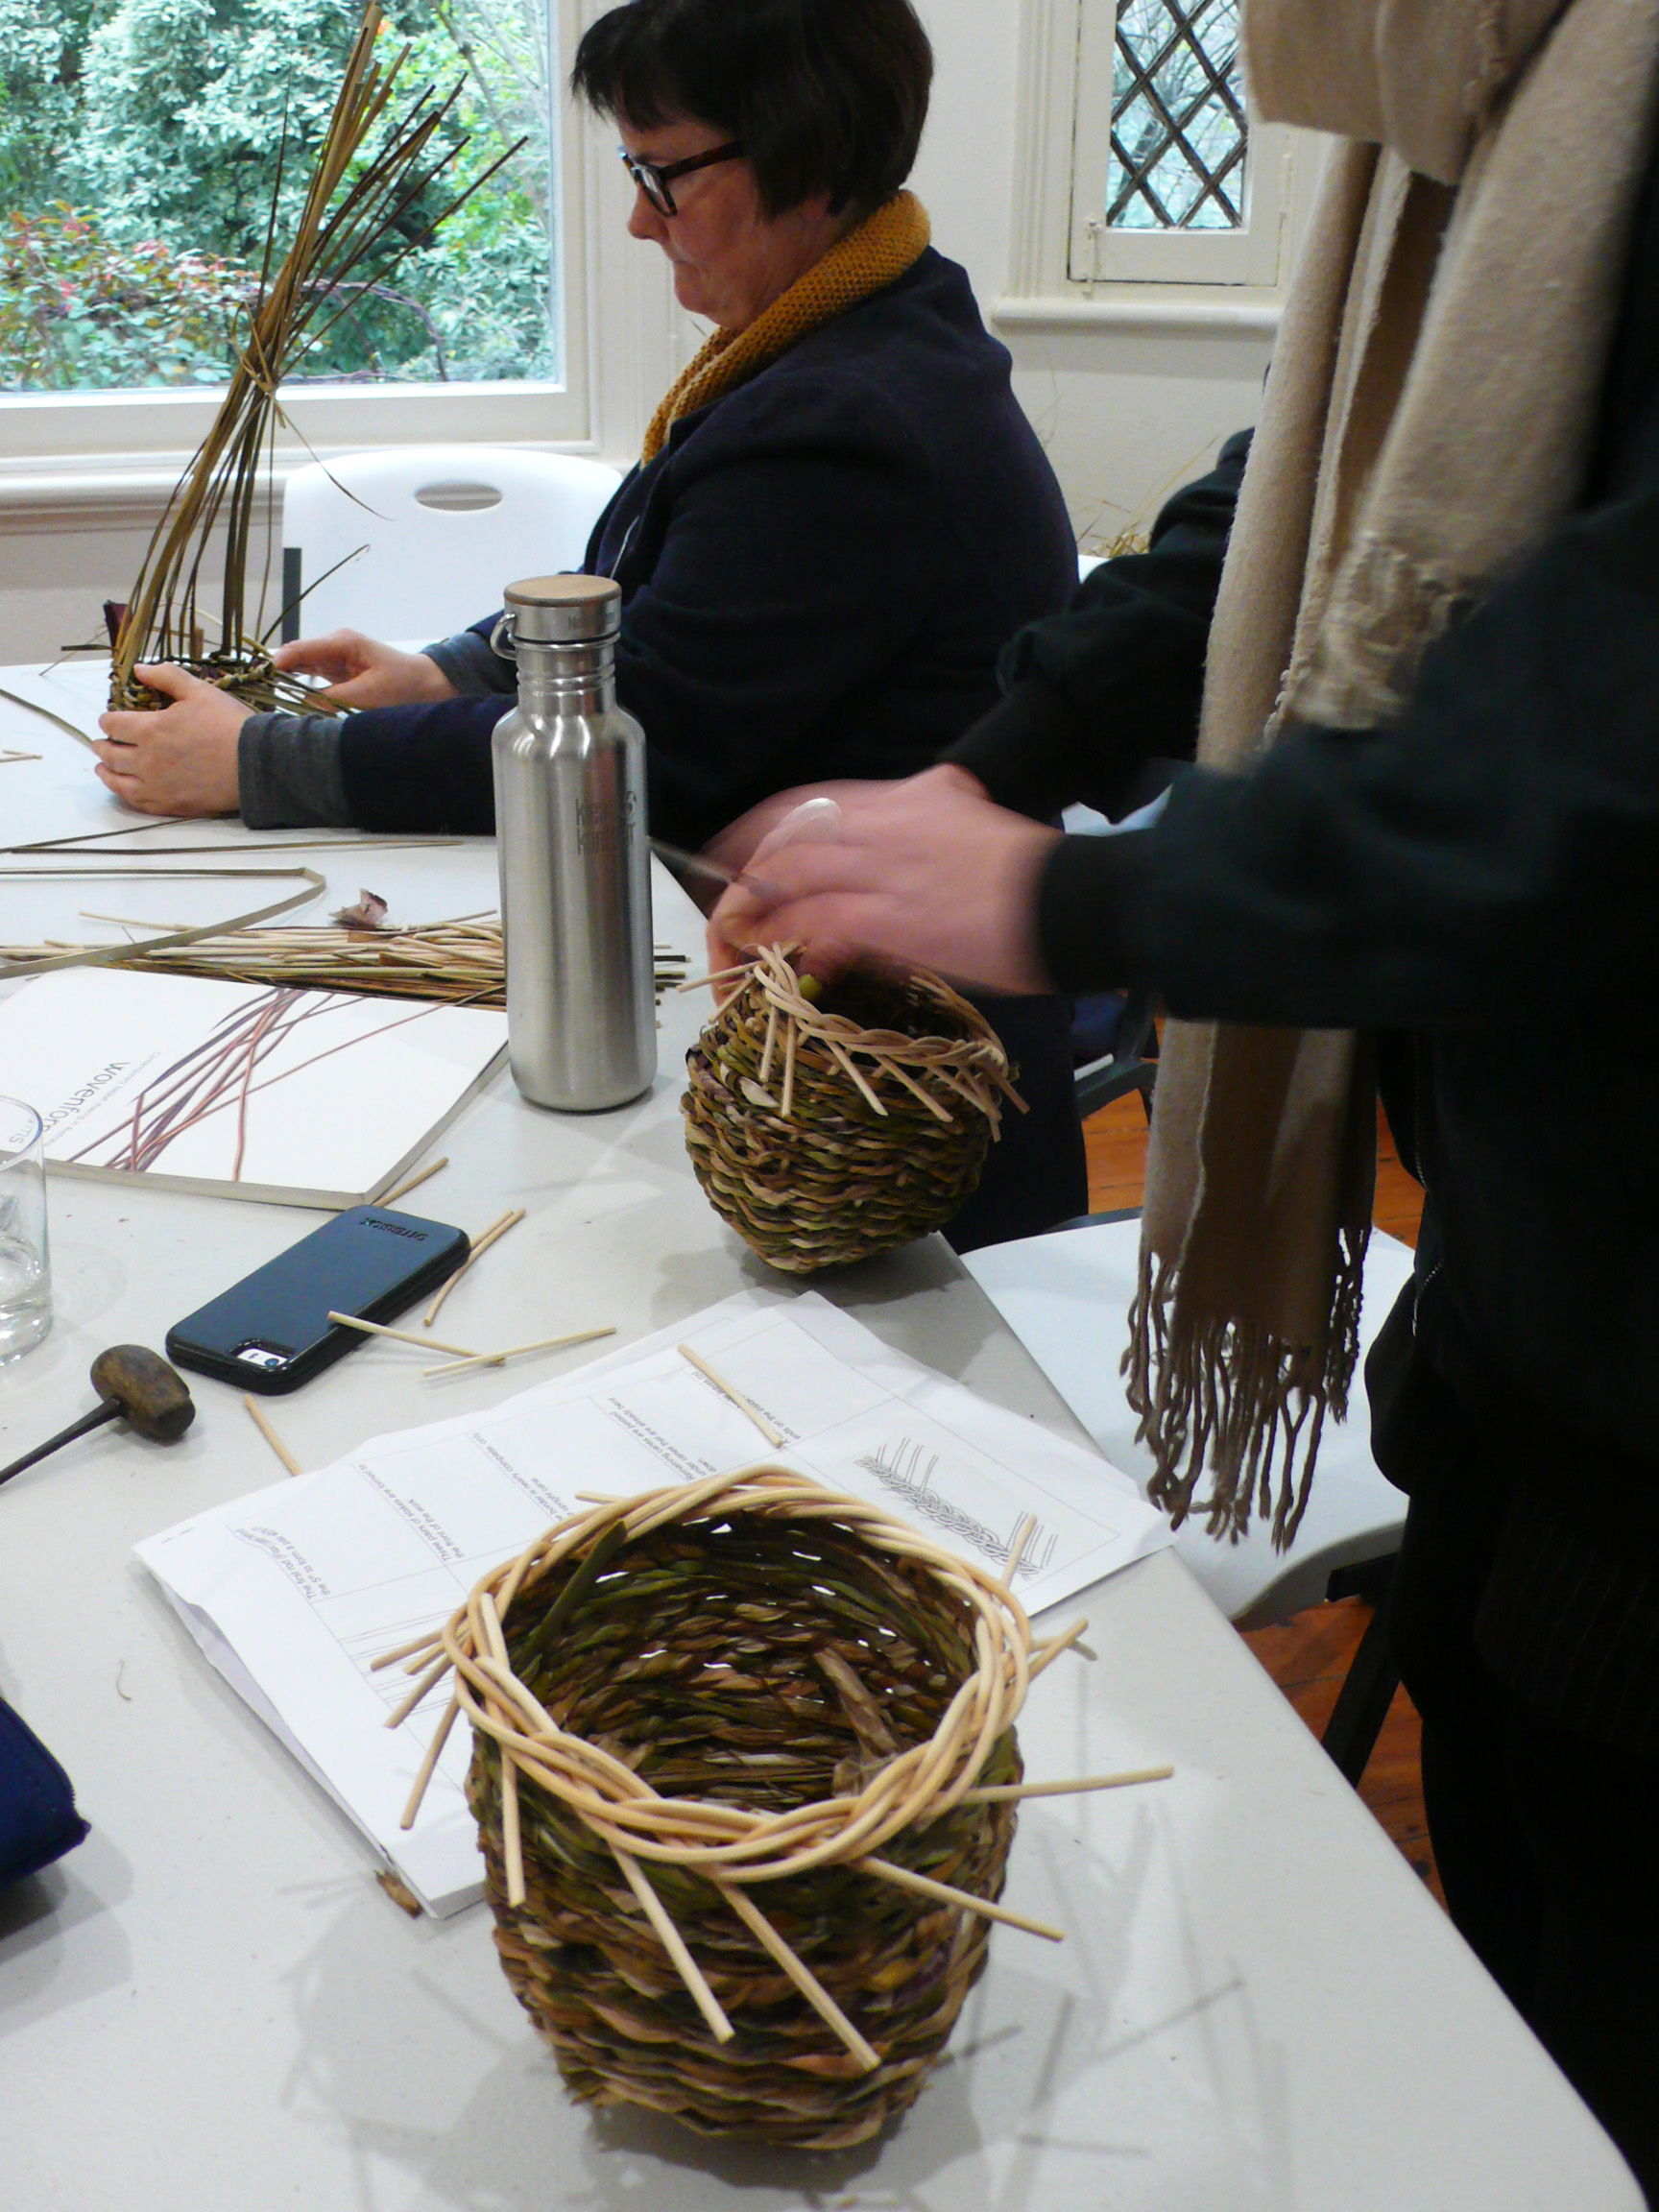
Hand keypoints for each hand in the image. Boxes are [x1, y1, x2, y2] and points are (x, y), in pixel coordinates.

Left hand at [95, 664, 250, 815]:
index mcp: (150, 729)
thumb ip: (166, 676)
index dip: (107, 720)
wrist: (256, 764)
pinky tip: (124, 788)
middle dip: (103, 745)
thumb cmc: (229, 725)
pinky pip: (136, 801)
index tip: (109, 720)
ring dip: (106, 771)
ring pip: (117, 780)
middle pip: (110, 753)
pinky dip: (124, 793)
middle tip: (102, 743)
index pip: (112, 724)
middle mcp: (146, 759)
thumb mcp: (200, 691)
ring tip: (103, 767)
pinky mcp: (169, 804)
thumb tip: (139, 670)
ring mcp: (156, 785)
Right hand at [271, 630, 456, 709]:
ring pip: (300, 668)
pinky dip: (300, 688)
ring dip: (286, 681)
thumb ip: (333, 699)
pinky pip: (311, 679)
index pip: (299, 650)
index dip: (276, 664)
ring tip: (267, 697)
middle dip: (276, 673)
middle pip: (294, 657)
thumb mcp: (368, 695)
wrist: (429, 685)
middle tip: (258, 693)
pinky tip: (287, 699)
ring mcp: (335, 658)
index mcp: (341, 642)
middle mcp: (334, 646)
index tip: (259, 680)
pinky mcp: (338, 673)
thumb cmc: (404, 685)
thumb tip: (301, 704)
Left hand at [710, 764, 1060, 994]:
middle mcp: (882, 826)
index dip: (758, 830)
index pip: (807, 804)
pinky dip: (786, 941)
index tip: (734, 853)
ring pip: (790, 880)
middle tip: (728, 909)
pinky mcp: (890, 919)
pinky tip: (773, 958)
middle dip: (745, 877)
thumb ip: (934, 805)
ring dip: (754, 912)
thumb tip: (927, 797)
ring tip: (738, 939)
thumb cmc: (1029, 870)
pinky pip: (816, 925)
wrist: (1069, 899)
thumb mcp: (972, 814)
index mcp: (902, 798)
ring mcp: (883, 871)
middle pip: (786, 843)